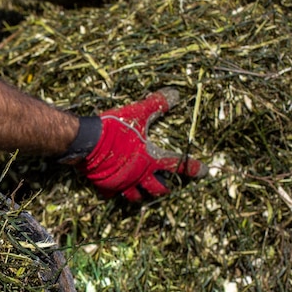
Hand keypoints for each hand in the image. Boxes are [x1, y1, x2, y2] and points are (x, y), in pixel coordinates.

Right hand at [77, 89, 207, 200]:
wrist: (87, 141)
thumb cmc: (115, 128)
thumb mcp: (138, 113)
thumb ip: (156, 105)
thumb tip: (175, 95)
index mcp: (150, 160)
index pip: (178, 165)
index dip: (193, 168)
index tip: (204, 172)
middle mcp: (139, 175)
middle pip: (158, 189)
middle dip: (165, 189)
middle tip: (168, 186)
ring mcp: (122, 183)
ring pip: (136, 196)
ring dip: (142, 195)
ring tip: (143, 192)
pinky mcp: (106, 186)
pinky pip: (112, 194)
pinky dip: (115, 192)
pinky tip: (115, 188)